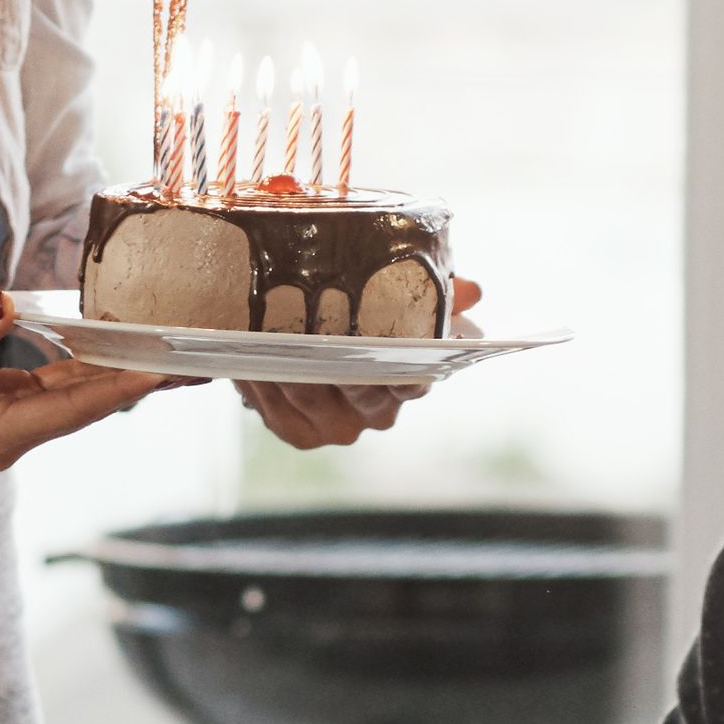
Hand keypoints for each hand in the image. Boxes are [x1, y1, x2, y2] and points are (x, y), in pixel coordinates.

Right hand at [0, 295, 191, 470]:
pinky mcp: (1, 405)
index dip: (121, 386)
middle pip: (87, 406)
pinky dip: (86, 365)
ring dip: (120, 372)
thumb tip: (7, 304)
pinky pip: (54, 384)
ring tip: (172, 353)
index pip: (72, 408)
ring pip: (76, 395)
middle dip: (139, 382)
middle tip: (194, 362)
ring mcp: (7, 423)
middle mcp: (8, 437)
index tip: (164, 368)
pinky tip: (120, 346)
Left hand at [243, 275, 482, 448]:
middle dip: (333, 352)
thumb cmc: (358, 321)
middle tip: (311, 319)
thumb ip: (432, 296)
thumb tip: (473, 290)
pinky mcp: (298, 433)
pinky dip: (262, 379)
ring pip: (311, 391)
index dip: (401, 361)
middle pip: (357, 384)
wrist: (301, 352)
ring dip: (287, 360)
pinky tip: (250, 356)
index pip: (415, 379)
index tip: (384, 336)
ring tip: (265, 327)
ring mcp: (337, 428)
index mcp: (410, 383)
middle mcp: (378, 413)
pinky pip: (277, 407)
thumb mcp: (394, 301)